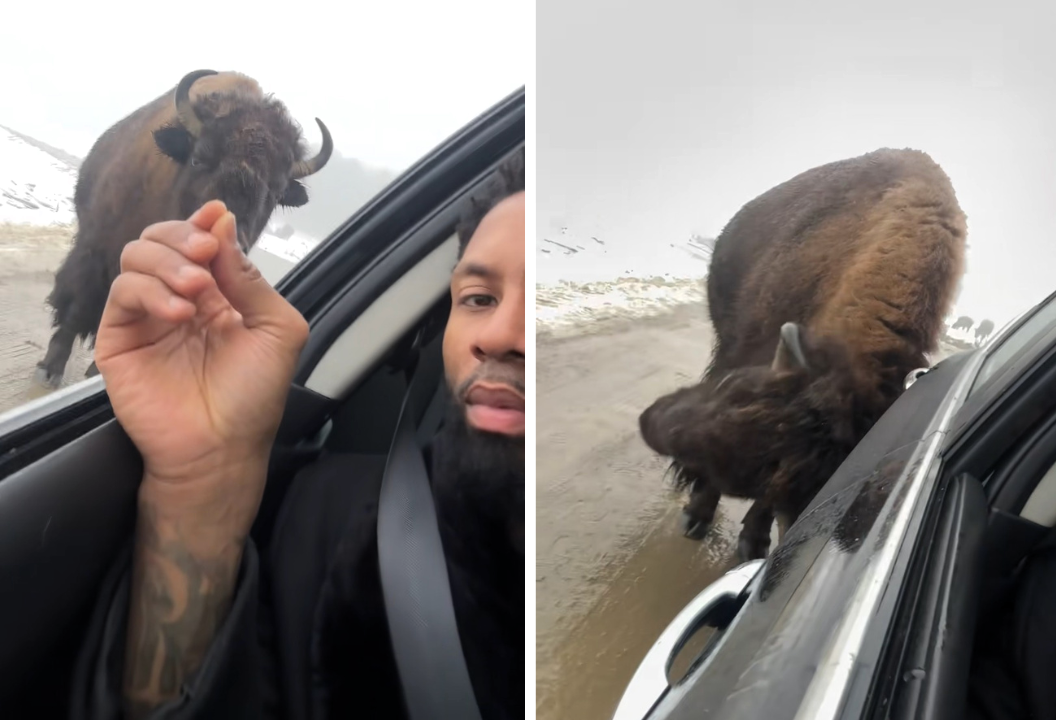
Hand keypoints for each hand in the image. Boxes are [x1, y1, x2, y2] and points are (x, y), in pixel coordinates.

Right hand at [95, 200, 308, 530]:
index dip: (204, 223)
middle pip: (161, 238)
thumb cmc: (253, 396)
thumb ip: (251, 279)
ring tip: (197, 290)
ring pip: (136, 256)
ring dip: (168, 261)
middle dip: (183, 236)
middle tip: (205, 253)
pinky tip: (180, 313)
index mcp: (218, 293)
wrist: (222, 447)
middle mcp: (180, 298)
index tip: (215, 217)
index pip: (200, 240)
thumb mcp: (277, 330)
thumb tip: (223, 223)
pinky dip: (150, 291)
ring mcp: (147, 315)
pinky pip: (122, 292)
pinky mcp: (119, 337)